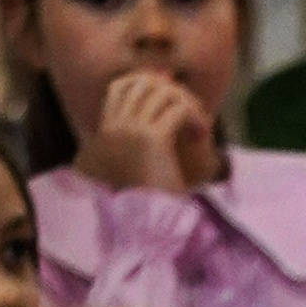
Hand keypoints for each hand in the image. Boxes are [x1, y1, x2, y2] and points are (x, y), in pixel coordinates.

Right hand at [82, 71, 217, 192]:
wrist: (143, 223)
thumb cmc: (143, 202)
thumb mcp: (132, 167)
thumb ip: (137, 139)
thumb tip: (157, 108)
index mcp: (105, 131)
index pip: (120, 86)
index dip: (147, 83)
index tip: (171, 99)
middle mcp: (114, 126)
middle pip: (142, 82)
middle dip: (171, 89)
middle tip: (190, 110)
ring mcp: (130, 129)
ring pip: (162, 91)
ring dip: (186, 103)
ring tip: (197, 124)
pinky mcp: (152, 139)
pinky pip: (178, 109)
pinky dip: (194, 117)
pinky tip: (200, 135)